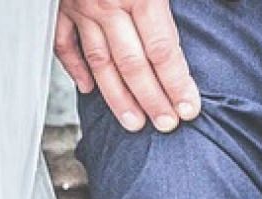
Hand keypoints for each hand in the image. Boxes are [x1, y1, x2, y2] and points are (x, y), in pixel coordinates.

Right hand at [56, 0, 200, 132]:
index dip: (177, 84)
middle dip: (151, 100)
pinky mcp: (60, 8)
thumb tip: (201, 22)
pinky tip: (87, 89)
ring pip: (100, 62)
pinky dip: (75, 68)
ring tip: (133, 122)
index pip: (162, 50)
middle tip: (165, 124)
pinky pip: (64, 44)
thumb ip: (168, 0)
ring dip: (117, 97)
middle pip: (132, 64)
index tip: (188, 108)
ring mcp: (82, 8)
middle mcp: (108, 5)